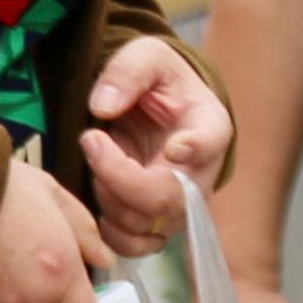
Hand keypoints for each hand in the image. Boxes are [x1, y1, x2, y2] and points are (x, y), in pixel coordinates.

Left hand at [76, 39, 230, 248]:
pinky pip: (134, 244)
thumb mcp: (147, 57)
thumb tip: (103, 108)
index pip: (210, 141)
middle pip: (169, 198)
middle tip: (91, 139)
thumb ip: (128, 72)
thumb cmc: (158, 83)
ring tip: (97, 162)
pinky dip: (108, 231)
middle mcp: (201, 174)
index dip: (195, 149)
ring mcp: (180, 205)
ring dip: (109, 199)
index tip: (174, 147)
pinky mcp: (157, 224)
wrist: (156, 109)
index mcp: (209, 126)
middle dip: (120, 177)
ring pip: (146, 225)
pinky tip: (98, 197)